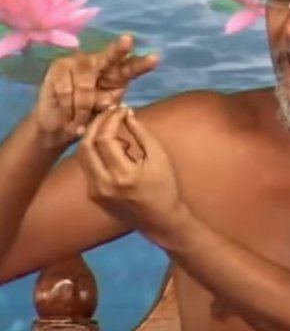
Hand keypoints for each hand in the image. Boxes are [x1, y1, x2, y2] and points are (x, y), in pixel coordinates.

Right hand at [34, 34, 158, 148]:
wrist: (59, 124)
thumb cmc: (87, 116)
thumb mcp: (103, 114)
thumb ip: (107, 106)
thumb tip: (109, 102)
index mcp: (117, 74)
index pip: (131, 68)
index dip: (142, 64)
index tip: (155, 58)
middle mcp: (99, 63)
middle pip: (111, 56)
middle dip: (120, 49)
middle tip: (128, 41)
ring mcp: (78, 62)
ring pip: (85, 86)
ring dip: (83, 108)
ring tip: (80, 121)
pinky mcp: (59, 67)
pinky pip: (66, 91)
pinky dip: (68, 107)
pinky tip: (68, 115)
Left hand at [78, 105, 185, 244]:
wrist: (161, 220)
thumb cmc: (165, 187)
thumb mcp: (160, 158)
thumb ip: (143, 134)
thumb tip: (127, 114)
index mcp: (122, 175)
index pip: (105, 139)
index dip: (111, 119)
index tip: (123, 110)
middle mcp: (103, 185)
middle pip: (86, 145)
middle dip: (97, 124)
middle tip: (110, 112)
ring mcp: (95, 192)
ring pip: (82, 155)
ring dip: (94, 136)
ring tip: (111, 126)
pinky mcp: (93, 195)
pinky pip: (87, 166)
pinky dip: (95, 151)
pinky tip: (111, 147)